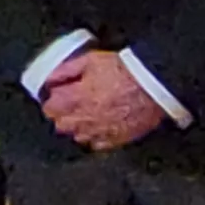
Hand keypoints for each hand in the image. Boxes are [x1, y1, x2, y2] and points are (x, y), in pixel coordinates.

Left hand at [42, 50, 169, 151]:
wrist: (154, 84)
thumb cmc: (124, 70)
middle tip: (69, 105)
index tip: (57, 96)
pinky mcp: (117, 138)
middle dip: (61, 115)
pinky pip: (97, 144)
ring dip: (77, 127)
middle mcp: (85, 119)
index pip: (50, 108)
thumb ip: (66, 70)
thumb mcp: (90, 61)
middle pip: (61, 126)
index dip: (51, 101)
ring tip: (85, 115)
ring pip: (77, 137)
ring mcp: (101, 131)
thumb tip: (49, 78)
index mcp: (76, 98)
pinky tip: (99, 125)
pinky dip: (94, 136)